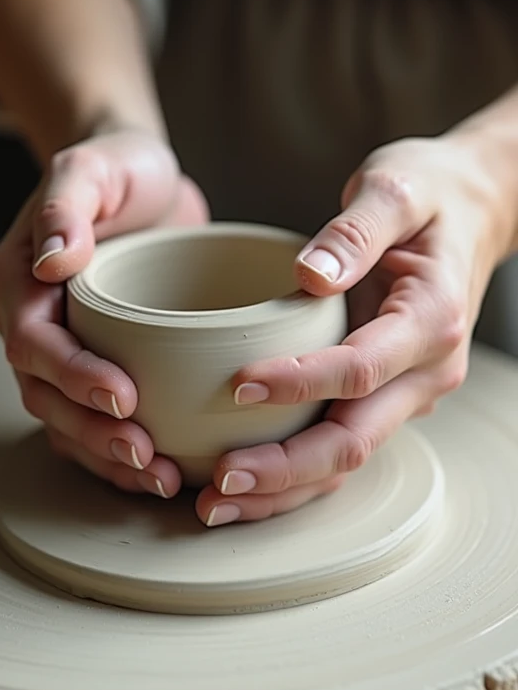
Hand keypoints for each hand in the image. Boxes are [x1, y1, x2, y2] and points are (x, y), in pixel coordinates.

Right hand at [0, 129, 208, 498]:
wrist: (143, 179)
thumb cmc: (118, 168)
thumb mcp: (92, 168)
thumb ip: (66, 206)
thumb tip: (51, 262)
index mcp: (18, 278)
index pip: (35, 342)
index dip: (75, 376)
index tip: (125, 396)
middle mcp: (30, 319)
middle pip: (46, 394)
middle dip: (94, 432)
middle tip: (148, 455)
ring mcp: (62, 346)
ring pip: (66, 419)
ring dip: (108, 456)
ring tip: (160, 477)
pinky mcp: (96, 360)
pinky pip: (92, 418)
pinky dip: (119, 451)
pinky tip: (160, 469)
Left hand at [196, 134, 512, 525]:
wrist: (472, 209)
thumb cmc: (429, 193)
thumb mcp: (395, 188)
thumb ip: (355, 229)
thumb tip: (310, 274)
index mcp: (431, 318)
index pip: (360, 367)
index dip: (298, 383)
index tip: (237, 386)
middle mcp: (426, 369)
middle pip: (354, 439)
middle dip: (285, 468)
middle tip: (218, 481)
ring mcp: (409, 390)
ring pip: (347, 458)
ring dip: (284, 487)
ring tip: (217, 502)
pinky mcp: (386, 394)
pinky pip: (341, 444)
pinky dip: (295, 471)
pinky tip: (248, 483)